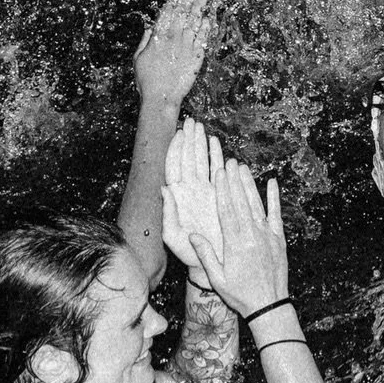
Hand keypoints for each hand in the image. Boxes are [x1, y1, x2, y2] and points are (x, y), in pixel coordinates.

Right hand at [134, 0, 214, 108]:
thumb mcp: (138, 58)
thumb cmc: (147, 79)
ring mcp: (186, 47)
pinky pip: (202, 38)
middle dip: (188, 1)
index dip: (173, 2)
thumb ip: (145, 40)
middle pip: (182, 15)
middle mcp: (173, 39)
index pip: (167, 14)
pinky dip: (206, 27)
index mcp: (158, 38)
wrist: (161, 97)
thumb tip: (149, 27)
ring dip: (199, 9)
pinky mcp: (196, 56)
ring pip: (194, 23)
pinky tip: (209, 18)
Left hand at [161, 117, 226, 272]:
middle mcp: (191, 190)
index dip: (175, 149)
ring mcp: (205, 191)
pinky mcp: (219, 194)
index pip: (174, 167)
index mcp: (178, 197)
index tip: (178, 133)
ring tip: (202, 127)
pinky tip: (217, 144)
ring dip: (202, 144)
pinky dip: (216, 156)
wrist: (210, 260)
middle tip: (191, 121)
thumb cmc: (189, 252)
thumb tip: (164, 187)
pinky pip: (217, 171)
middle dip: (189, 139)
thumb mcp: (173, 235)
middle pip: (189, 159)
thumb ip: (168, 212)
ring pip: (202, 161)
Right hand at [184, 160, 289, 319]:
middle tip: (229, 161)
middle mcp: (252, 236)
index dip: (222, 190)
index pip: (227, 211)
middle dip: (234, 180)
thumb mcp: (217, 278)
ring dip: (250, 184)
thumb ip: (205, 255)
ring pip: (257, 205)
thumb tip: (192, 235)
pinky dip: (275, 197)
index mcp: (235, 244)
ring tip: (243, 167)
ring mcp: (267, 236)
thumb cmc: (239, 294)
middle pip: (241, 202)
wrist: (268, 305)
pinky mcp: (279, 239)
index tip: (218, 173)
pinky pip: (276, 214)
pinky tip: (273, 181)